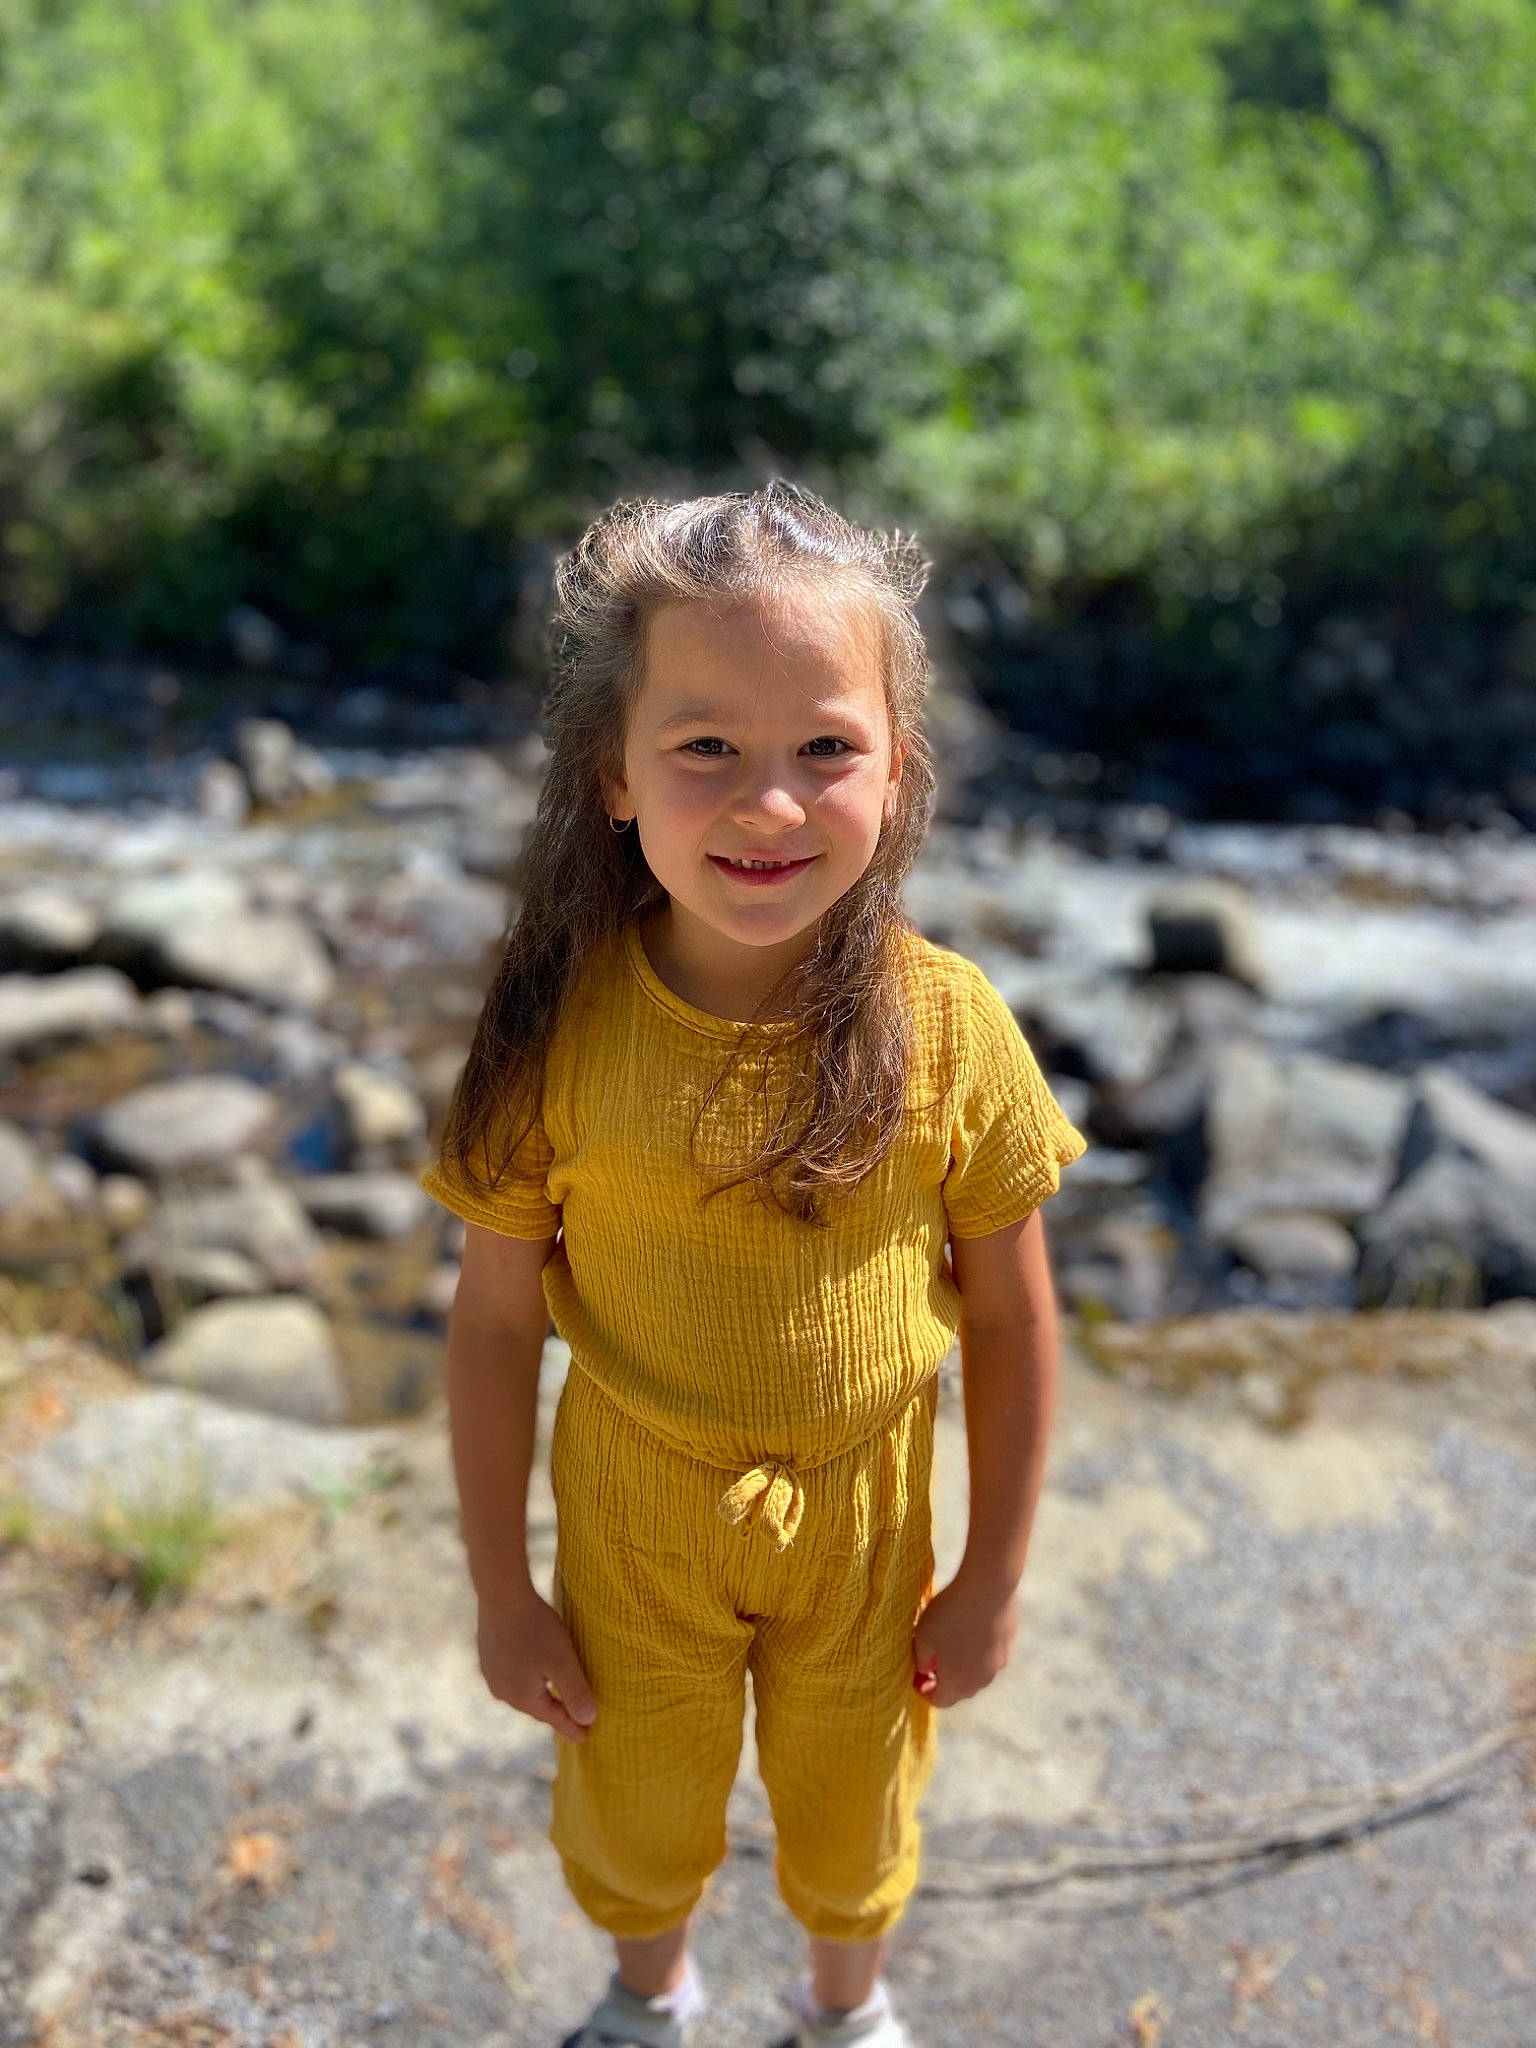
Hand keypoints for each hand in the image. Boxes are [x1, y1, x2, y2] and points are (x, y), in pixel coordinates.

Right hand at [477, 1587, 596, 1742]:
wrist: (501, 1595)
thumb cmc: (535, 1628)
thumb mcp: (563, 1661)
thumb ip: (576, 1692)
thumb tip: (588, 1719)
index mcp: (522, 1697)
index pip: (553, 1718)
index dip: (572, 1727)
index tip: (586, 1738)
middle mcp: (503, 1692)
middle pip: (537, 1706)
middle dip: (556, 1711)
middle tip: (573, 1720)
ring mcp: (492, 1674)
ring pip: (523, 1691)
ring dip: (541, 1694)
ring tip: (555, 1698)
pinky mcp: (488, 1657)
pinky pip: (513, 1675)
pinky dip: (528, 1678)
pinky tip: (533, 1672)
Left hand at [910, 1572, 1017, 1708]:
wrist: (988, 1588)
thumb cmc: (950, 1614)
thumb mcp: (922, 1636)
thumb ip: (921, 1660)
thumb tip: (925, 1670)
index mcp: (957, 1684)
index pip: (939, 1700)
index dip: (924, 1690)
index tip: (917, 1675)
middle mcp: (981, 1681)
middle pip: (959, 1689)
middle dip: (944, 1678)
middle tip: (932, 1658)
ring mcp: (999, 1664)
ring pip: (977, 1672)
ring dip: (962, 1664)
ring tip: (951, 1641)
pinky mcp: (1009, 1645)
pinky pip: (990, 1654)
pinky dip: (978, 1649)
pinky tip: (970, 1627)